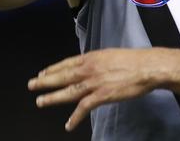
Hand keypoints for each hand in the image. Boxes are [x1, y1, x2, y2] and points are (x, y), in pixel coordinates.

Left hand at [28, 48, 160, 131]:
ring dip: (53, 97)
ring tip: (40, 102)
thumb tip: (93, 65)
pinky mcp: (102, 95)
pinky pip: (83, 108)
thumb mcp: (112, 55)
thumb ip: (99, 61)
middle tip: (32, 85)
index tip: (43, 73)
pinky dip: (75, 117)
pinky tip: (69, 124)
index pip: (68, 63)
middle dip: (45, 81)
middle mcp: (90, 68)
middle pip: (63, 75)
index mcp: (93, 57)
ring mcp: (94, 82)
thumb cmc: (135, 60)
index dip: (54, 68)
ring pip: (68, 91)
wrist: (148, 67)